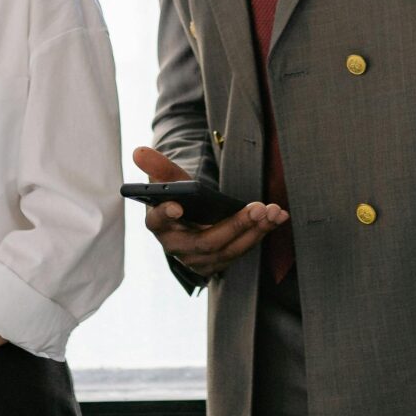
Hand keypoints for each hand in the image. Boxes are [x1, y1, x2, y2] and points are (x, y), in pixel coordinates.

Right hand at [133, 144, 285, 279]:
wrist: (192, 217)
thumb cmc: (179, 196)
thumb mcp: (170, 179)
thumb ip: (158, 166)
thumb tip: (139, 151)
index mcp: (159, 225)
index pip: (158, 221)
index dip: (166, 215)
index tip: (178, 206)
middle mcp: (176, 248)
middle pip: (205, 242)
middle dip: (234, 225)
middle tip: (257, 208)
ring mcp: (198, 261)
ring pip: (229, 250)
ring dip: (254, 231)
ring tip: (272, 211)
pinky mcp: (218, 263)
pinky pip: (242, 251)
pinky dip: (261, 234)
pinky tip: (277, 218)